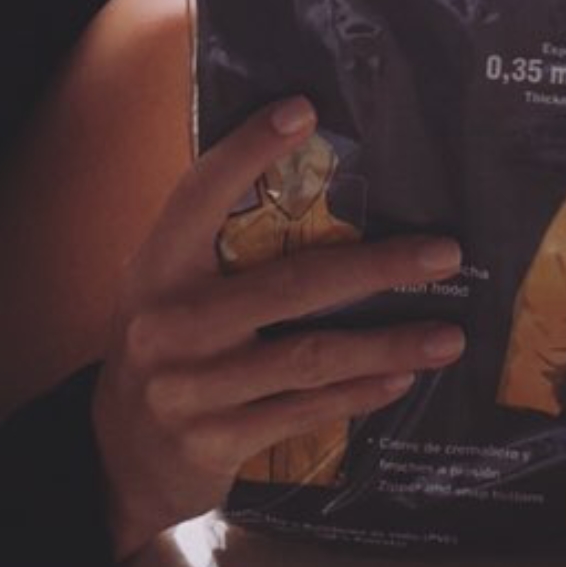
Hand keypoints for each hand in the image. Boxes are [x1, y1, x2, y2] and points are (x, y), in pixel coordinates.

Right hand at [92, 97, 464, 559]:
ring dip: (387, 343)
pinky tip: (402, 377)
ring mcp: (192, 387)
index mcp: (156, 269)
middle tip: (443, 253)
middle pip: (288, 285)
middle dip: (375, 267)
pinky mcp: (217, 440)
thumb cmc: (165, 349)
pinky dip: (359, 393)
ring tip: (447, 334)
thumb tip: (314, 185)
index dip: (247, 151)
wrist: (118, 454)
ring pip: (309, 357)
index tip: (303, 111)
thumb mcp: (168, 290)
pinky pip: (305, 411)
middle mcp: (169, 324)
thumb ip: (219, 248)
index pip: (200, 196)